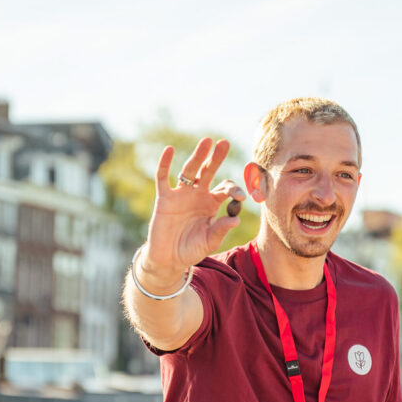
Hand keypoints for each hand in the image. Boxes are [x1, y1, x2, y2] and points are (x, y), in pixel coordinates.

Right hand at [140, 138, 245, 283]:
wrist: (168, 259)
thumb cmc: (191, 250)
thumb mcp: (209, 242)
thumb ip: (220, 230)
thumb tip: (236, 220)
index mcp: (212, 203)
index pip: (225, 189)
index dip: (233, 190)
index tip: (238, 197)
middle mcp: (198, 194)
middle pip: (208, 171)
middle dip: (216, 158)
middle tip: (224, 143)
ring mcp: (181, 195)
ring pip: (189, 171)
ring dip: (198, 156)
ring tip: (206, 142)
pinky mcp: (164, 198)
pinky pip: (163, 178)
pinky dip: (165, 164)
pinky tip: (169, 150)